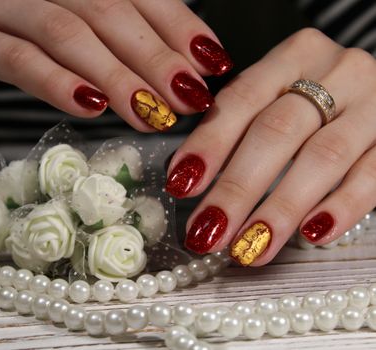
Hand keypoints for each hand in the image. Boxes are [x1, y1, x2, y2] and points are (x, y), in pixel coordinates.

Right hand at [0, 0, 231, 130]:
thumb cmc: (5, 34)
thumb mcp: (61, 30)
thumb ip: (109, 44)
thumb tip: (174, 76)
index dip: (180, 27)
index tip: (212, 65)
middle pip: (111, 12)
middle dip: (157, 58)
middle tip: (191, 99)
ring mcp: (0, 2)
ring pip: (69, 32)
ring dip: (116, 75)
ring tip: (151, 111)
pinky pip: (18, 58)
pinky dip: (57, 83)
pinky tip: (89, 107)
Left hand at [166, 28, 375, 264]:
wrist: (372, 95)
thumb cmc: (315, 99)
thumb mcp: (277, 95)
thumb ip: (237, 124)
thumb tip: (187, 175)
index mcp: (294, 56)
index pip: (243, 98)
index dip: (210, 143)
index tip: (182, 184)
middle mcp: (336, 72)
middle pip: (278, 131)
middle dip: (237, 188)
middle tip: (209, 231)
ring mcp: (373, 104)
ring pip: (323, 157)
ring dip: (281, 208)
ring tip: (250, 246)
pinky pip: (372, 175)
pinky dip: (341, 207)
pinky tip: (312, 235)